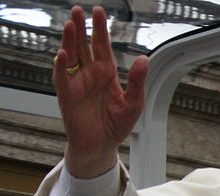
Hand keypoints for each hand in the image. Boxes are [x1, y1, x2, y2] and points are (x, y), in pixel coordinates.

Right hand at [53, 6, 147, 177]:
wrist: (101, 146)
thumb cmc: (117, 125)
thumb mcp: (134, 103)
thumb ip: (138, 81)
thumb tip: (143, 59)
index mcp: (107, 73)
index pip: (102, 46)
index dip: (100, 29)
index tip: (99, 12)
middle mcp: (90, 74)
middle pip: (84, 46)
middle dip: (81, 28)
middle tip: (78, 10)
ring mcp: (77, 83)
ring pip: (71, 57)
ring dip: (69, 41)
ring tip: (71, 25)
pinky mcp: (67, 96)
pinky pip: (63, 78)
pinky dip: (62, 66)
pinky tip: (63, 55)